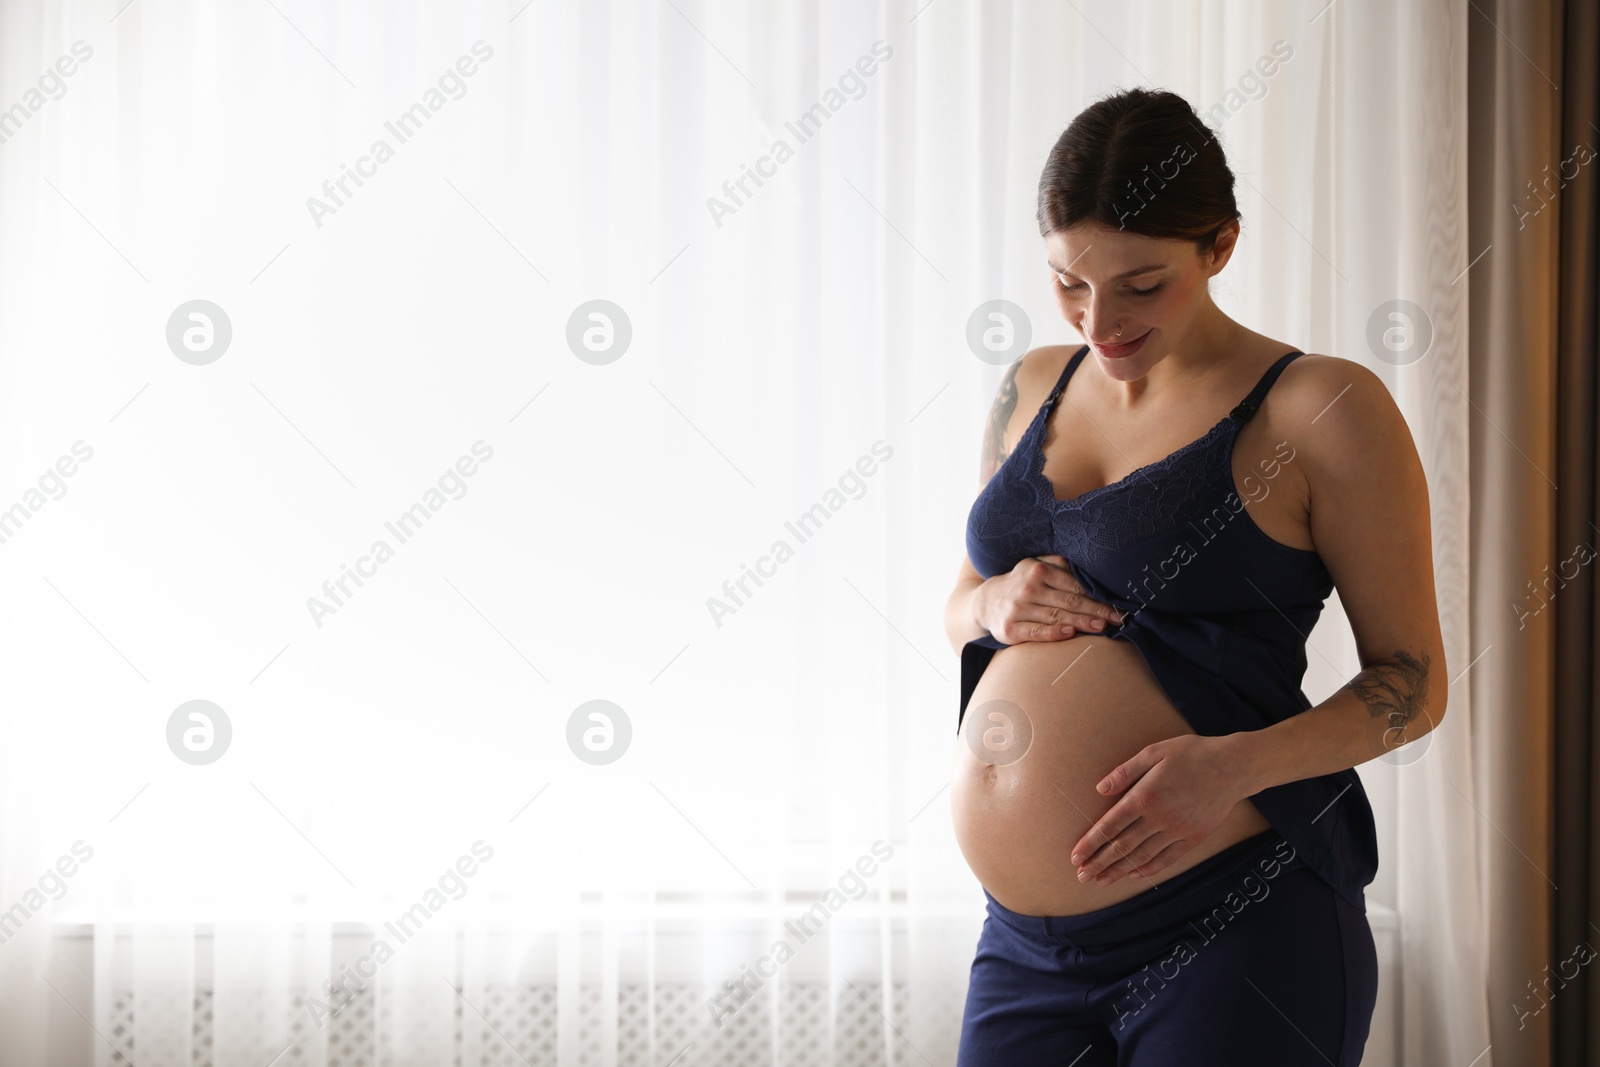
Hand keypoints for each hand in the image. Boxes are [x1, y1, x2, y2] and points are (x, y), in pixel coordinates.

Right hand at [976, 554, 1125, 643]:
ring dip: (1081, 622)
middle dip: (1096, 611)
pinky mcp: (1010, 629)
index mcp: (1038, 570)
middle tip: (1117, 619)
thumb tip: (1088, 565)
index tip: (1117, 606)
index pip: (1074, 585)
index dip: (1098, 596)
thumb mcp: (1034, 565)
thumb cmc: (1020, 583)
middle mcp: (1028, 588)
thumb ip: (1058, 563)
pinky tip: (1069, 633)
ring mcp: (1018, 609)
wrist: (984, 602)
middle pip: (1069, 601)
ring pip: (1056, 617)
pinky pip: (1036, 631)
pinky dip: (1053, 632)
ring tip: (1101, 627)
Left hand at [1069, 734, 1250, 885]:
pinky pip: (1167, 858)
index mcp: (1144, 796)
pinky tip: (1133, 875)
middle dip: (1099, 863)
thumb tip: (1100, 789)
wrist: (1233, 766)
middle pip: (1122, 846)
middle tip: (1081, 876)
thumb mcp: (1154, 752)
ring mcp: (1177, 830)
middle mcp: (1159, 818)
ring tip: (1101, 880)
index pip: (1110, 826)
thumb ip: (1125, 772)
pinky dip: (1149, 869)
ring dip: (1118, 870)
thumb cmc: (1191, 754)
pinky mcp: (1193, 838)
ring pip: (1142, 856)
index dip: (1090, 843)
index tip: (1075, 856)